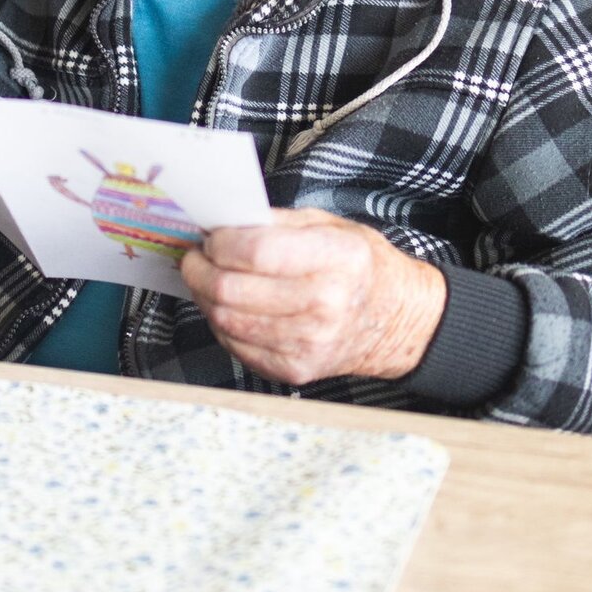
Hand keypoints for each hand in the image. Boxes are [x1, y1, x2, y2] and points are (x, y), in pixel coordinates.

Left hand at [181, 208, 446, 387]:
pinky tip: (230, 306)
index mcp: (337, 259)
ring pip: (225, 319)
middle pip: (231, 289)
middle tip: (197, 257)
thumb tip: (222, 223)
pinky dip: (222, 323)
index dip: (221, 242)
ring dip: (205, 296)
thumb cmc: (360, 266)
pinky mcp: (294, 370)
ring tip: (210, 279)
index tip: (212, 236)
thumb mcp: (330, 225)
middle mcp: (324, 305)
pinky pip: (235, 345)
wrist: (394, 320)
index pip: (257, 252)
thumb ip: (276, 222)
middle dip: (200, 269)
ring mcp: (308, 343)